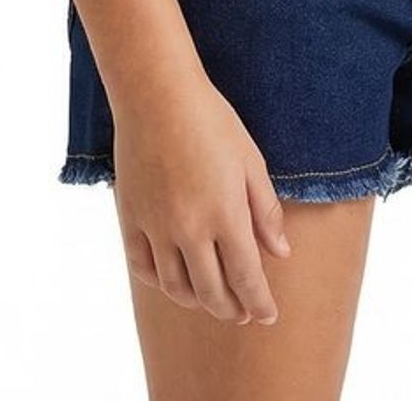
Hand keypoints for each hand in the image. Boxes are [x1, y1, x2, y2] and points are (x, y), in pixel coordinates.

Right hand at [111, 74, 293, 325]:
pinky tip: (174, 280)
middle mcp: (190, 229)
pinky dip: (161, 282)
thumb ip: (266, 211)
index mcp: (226, 214)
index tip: (268, 317)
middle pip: (212, 292)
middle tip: (243, 313)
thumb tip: (281, 253)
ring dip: (197, 300)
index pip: (247, 278)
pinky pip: (143, 268)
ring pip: (176, 287)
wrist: (156, 94)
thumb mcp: (250, 160)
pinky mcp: (130, 219)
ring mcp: (156, 227)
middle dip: (231, 309)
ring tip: (211, 299)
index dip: (259, 303)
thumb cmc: (211, 120)